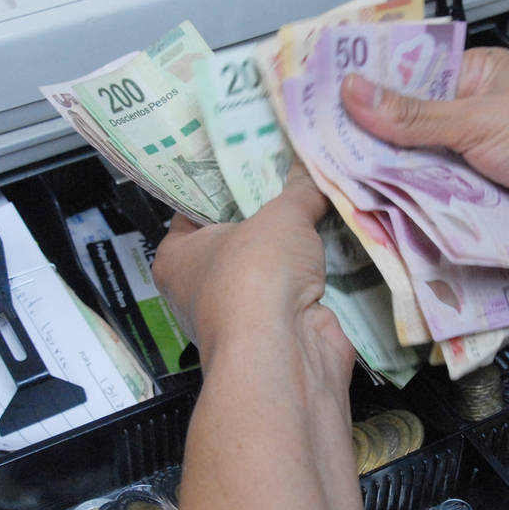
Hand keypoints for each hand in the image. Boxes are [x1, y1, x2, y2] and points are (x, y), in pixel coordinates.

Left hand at [151, 165, 354, 378]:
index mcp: (175, 257)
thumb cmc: (253, 278)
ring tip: (317, 202)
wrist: (283, 351)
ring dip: (293, 245)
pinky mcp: (278, 329)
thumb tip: (313, 163)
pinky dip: (313, 273)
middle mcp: (200, 288)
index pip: (193, 209)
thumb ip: (299, 189)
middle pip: (236, 236)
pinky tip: (332, 243)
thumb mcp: (280, 216)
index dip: (222, 183)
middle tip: (291, 174)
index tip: (249, 158)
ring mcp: (241, 313)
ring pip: (269, 266)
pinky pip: (296, 290)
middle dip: (265, 212)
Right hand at [340, 47, 508, 265]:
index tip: (330, 96)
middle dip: (374, 140)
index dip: (370, 87)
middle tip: (326, 144)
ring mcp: (469, 164)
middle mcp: (469, 119)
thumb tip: (355, 92)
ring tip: (345, 176)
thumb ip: (410, 114)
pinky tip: (380, 207)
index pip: (409, 77)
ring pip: (413, 169)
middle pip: (405, 128)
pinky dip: (410, 207)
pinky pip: (429, 203)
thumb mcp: (475, 115)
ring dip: (390, 176)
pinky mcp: (470, 205)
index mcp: (475, 77)